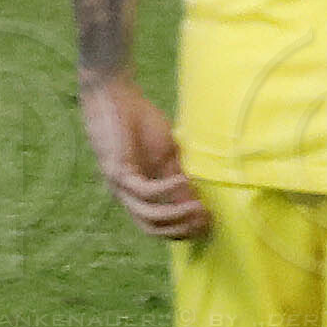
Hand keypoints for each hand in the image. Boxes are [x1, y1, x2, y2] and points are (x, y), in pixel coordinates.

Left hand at [78, 74, 210, 238]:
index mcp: (139, 193)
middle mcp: (127, 195)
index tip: (210, 221)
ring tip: (199, 207)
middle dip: (181, 230)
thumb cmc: (141, 122)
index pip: (161, 223)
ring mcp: (120, 186)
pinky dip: (167, 189)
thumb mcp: (167, 154)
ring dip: (176, 216)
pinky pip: (145, 192)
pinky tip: (184, 180)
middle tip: (205, 221)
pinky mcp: (118, 172)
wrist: (116, 97)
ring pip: (148, 217)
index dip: (185, 228)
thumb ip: (178, 177)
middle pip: (152, 228)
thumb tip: (198, 201)